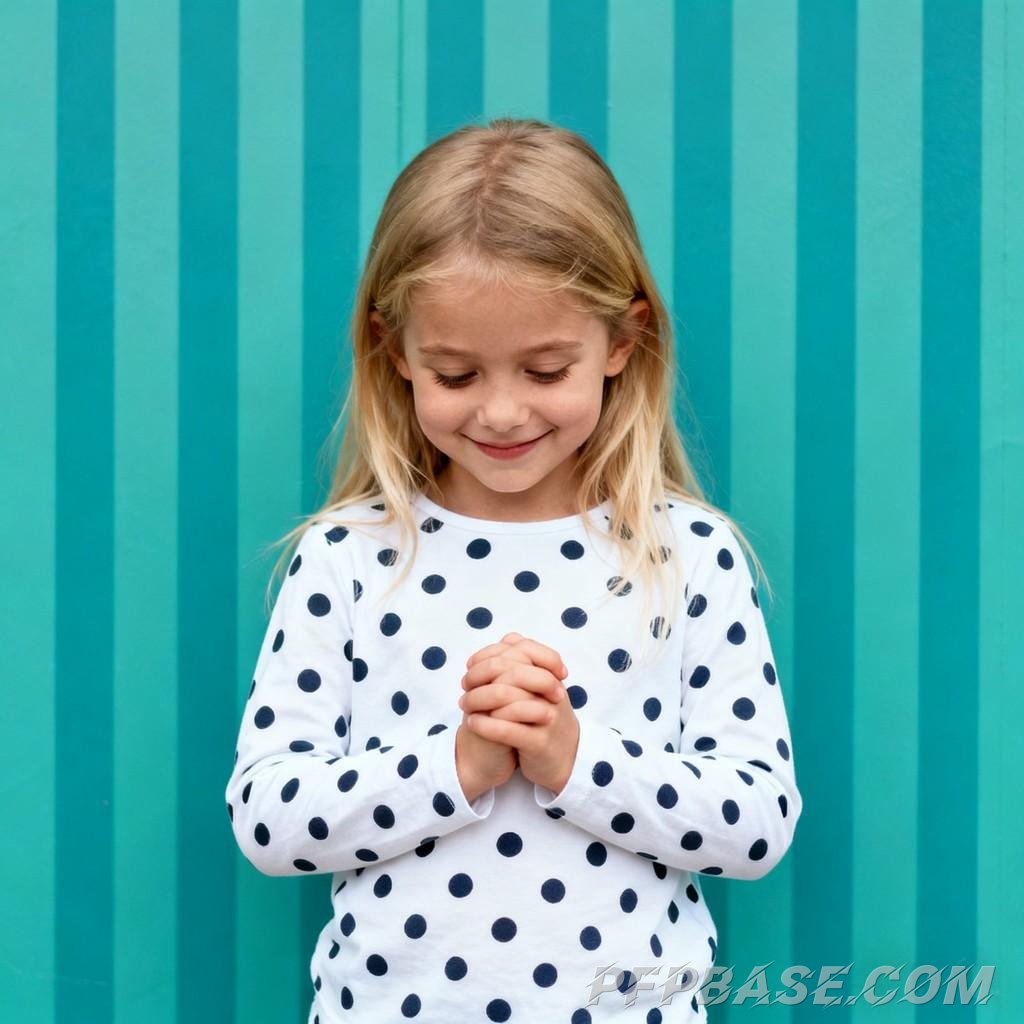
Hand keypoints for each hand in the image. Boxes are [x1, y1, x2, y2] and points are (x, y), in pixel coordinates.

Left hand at [461, 632, 579, 794]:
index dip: (491, 654)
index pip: (523, 650)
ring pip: (511, 700)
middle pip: (515, 672)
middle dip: (482, 676)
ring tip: (464, 705)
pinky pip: (509, 730)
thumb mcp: (540, 689)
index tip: (471, 665)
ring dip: (480, 700)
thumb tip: (509, 638)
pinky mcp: (540, 743)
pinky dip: (487, 725)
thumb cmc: (544, 719)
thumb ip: (526, 663)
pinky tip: (472, 723)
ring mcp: (548, 718)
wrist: (563, 759)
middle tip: (464, 685)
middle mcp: (553, 694)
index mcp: (551, 676)